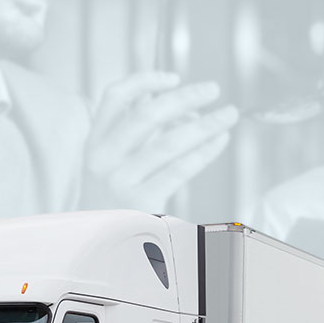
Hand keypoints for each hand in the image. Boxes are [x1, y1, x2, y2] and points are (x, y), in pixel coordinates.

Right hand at [79, 73, 239, 210]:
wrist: (99, 245)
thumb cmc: (114, 197)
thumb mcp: (112, 161)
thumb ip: (136, 127)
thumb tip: (176, 99)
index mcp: (94, 141)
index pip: (114, 96)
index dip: (144, 80)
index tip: (174, 77)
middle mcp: (103, 159)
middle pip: (147, 115)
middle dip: (184, 98)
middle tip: (212, 89)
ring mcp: (120, 181)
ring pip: (169, 142)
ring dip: (204, 124)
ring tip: (228, 114)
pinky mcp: (141, 202)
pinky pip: (179, 170)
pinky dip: (203, 151)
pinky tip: (220, 140)